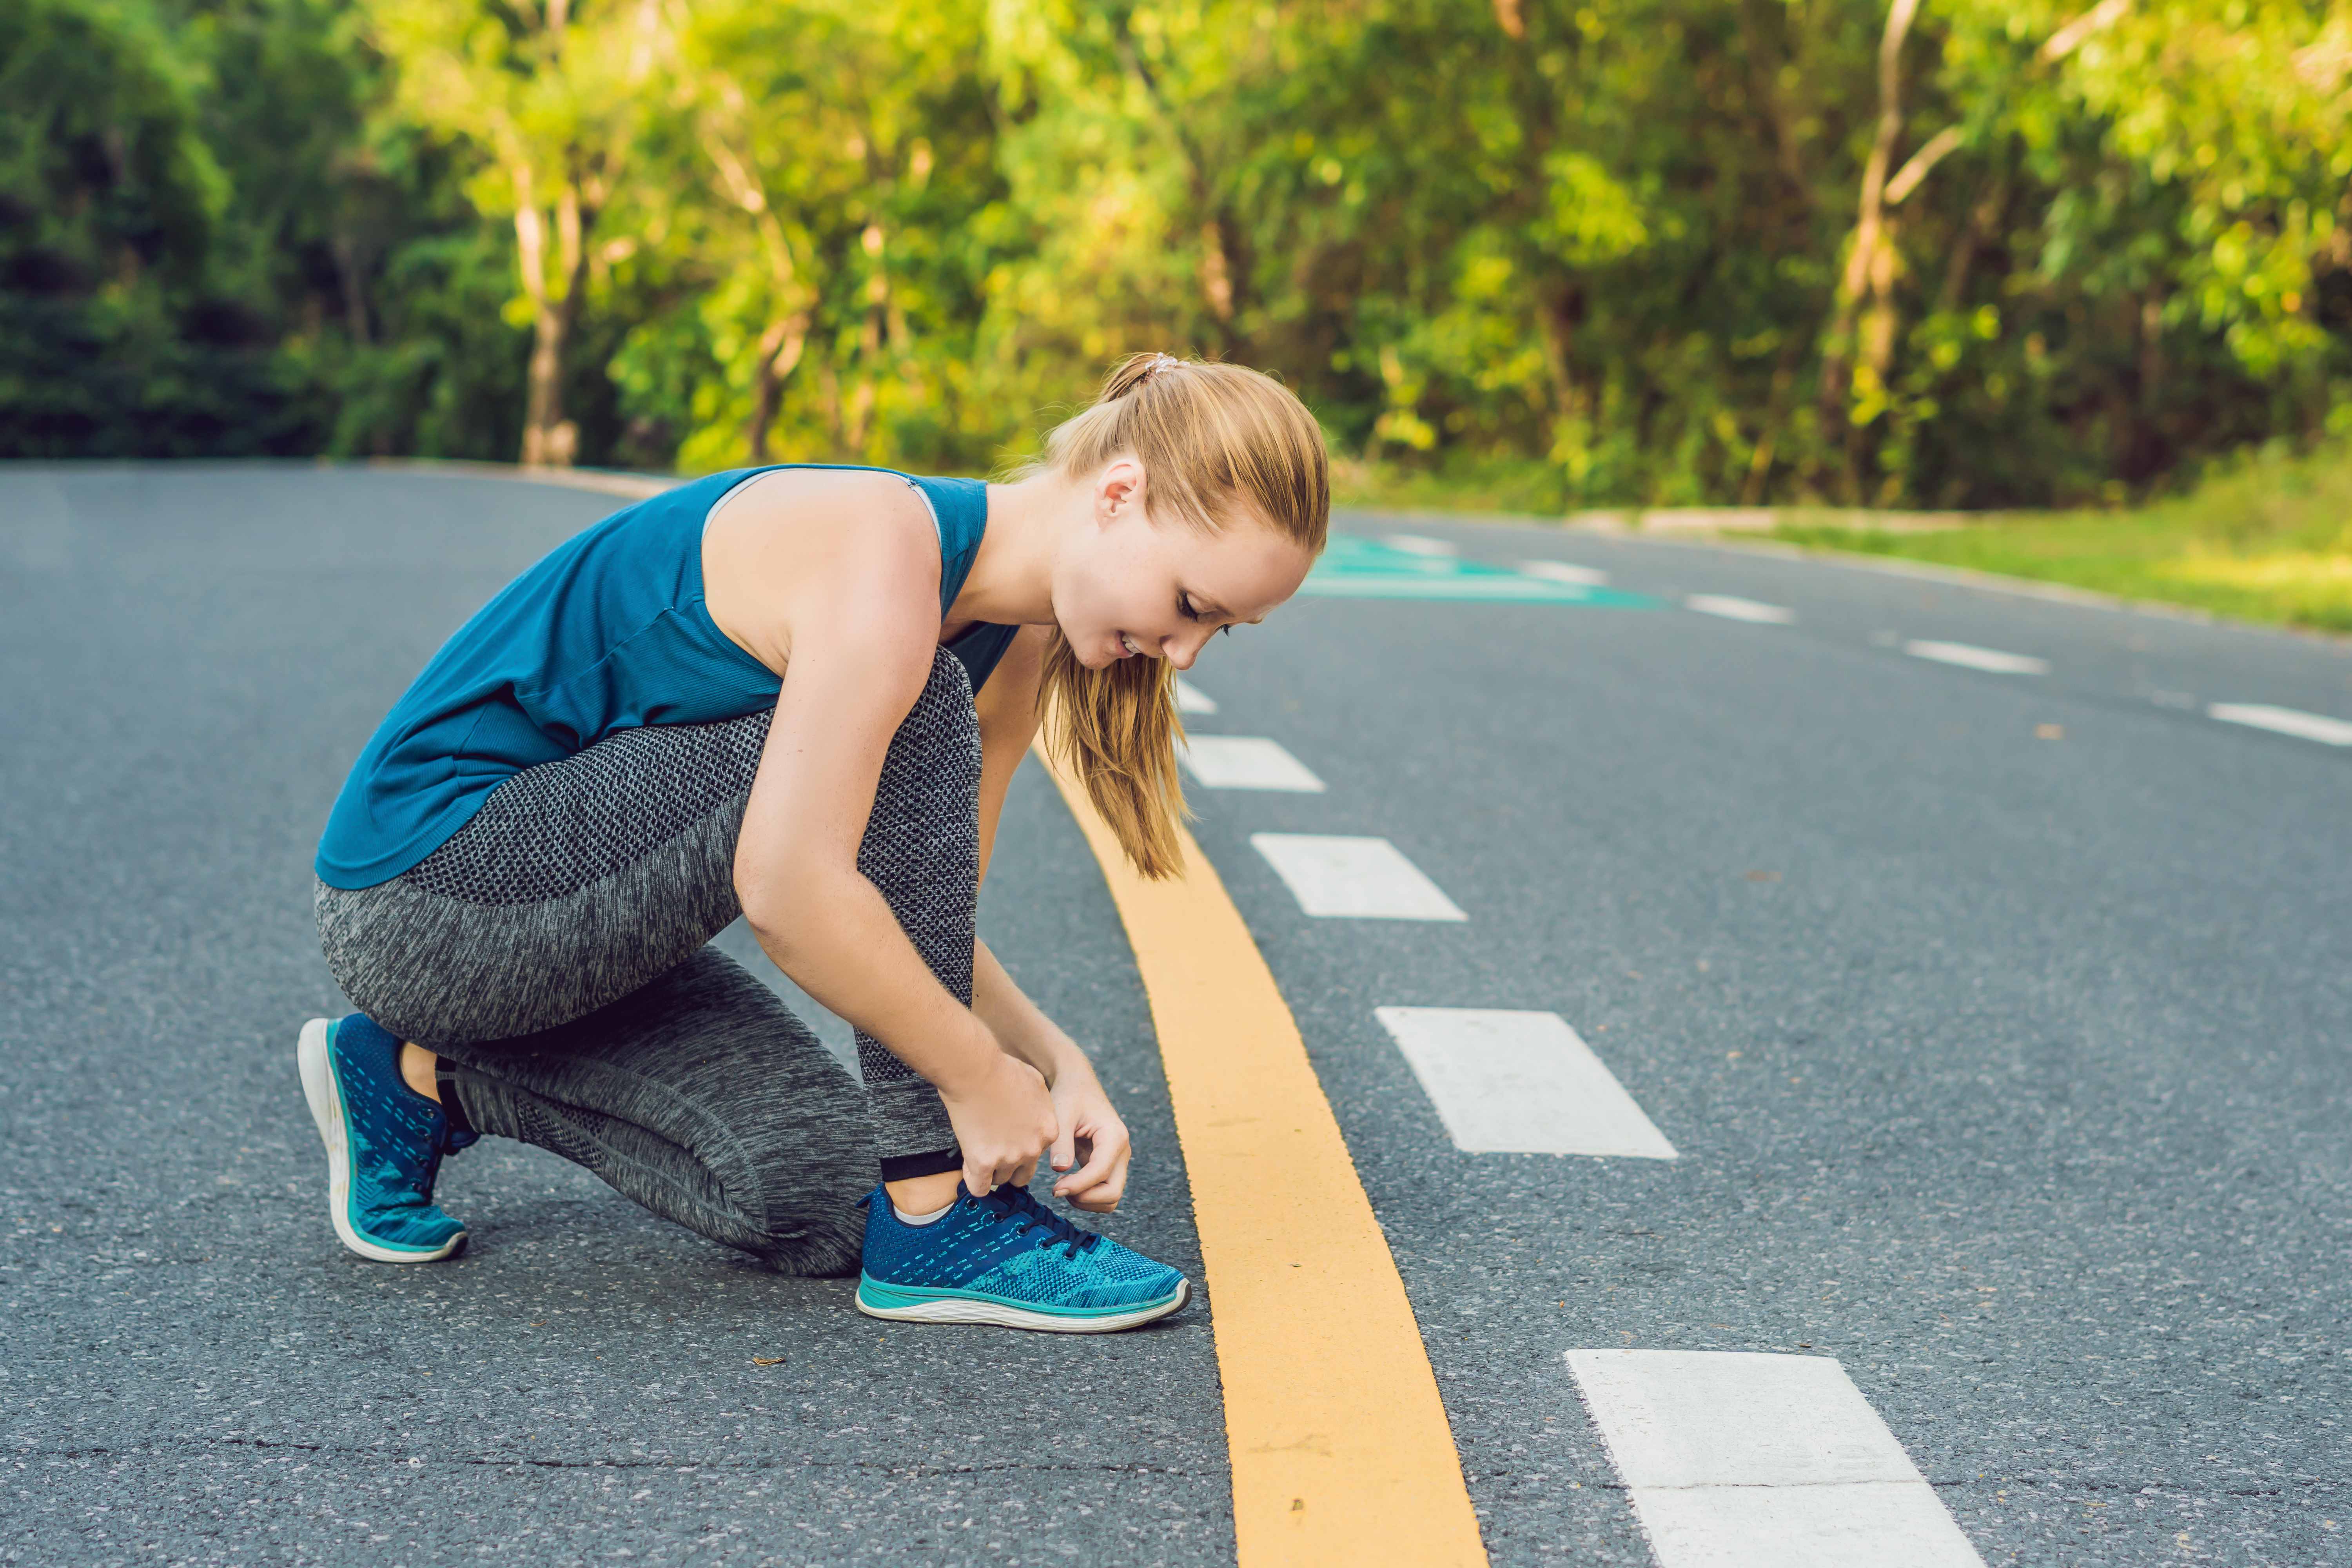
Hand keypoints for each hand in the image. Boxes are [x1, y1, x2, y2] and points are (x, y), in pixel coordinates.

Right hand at [937, 1047, 1056, 1195]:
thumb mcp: (1035, 1083)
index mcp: (1049, 1130)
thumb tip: (1032, 1114)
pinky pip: (979, 1187)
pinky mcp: (984, 1162)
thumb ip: (1040, 1105)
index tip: (1006, 1141)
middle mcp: (1033, 1148)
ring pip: (1000, 1180)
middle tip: (993, 1152)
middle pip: (1023, 1174)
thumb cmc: (1001, 1069)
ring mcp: (1009, 1157)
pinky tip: (969, 1169)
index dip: (1019, 1149)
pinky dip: (973, 1182)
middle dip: (1009, 1168)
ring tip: (978, 1153)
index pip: (1038, 1154)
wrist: (975, 1070)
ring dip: (990, 1172)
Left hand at [1046, 1061, 1132, 1213]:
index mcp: (1114, 1136)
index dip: (1078, 1186)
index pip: (1100, 1173)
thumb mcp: (1062, 1114)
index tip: (1054, 1189)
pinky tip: (1068, 1184)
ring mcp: (1117, 1160)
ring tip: (1062, 1187)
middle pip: (1113, 1192)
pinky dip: (1088, 1196)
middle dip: (1085, 1198)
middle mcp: (1122, 1151)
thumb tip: (1060, 1171)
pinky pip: (1104, 1191)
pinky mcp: (1109, 1165)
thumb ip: (1061, 1142)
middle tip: (1058, 1189)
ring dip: (1087, 1201)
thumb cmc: (1070, 1096)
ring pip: (1111, 1197)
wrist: (1078, 1086)